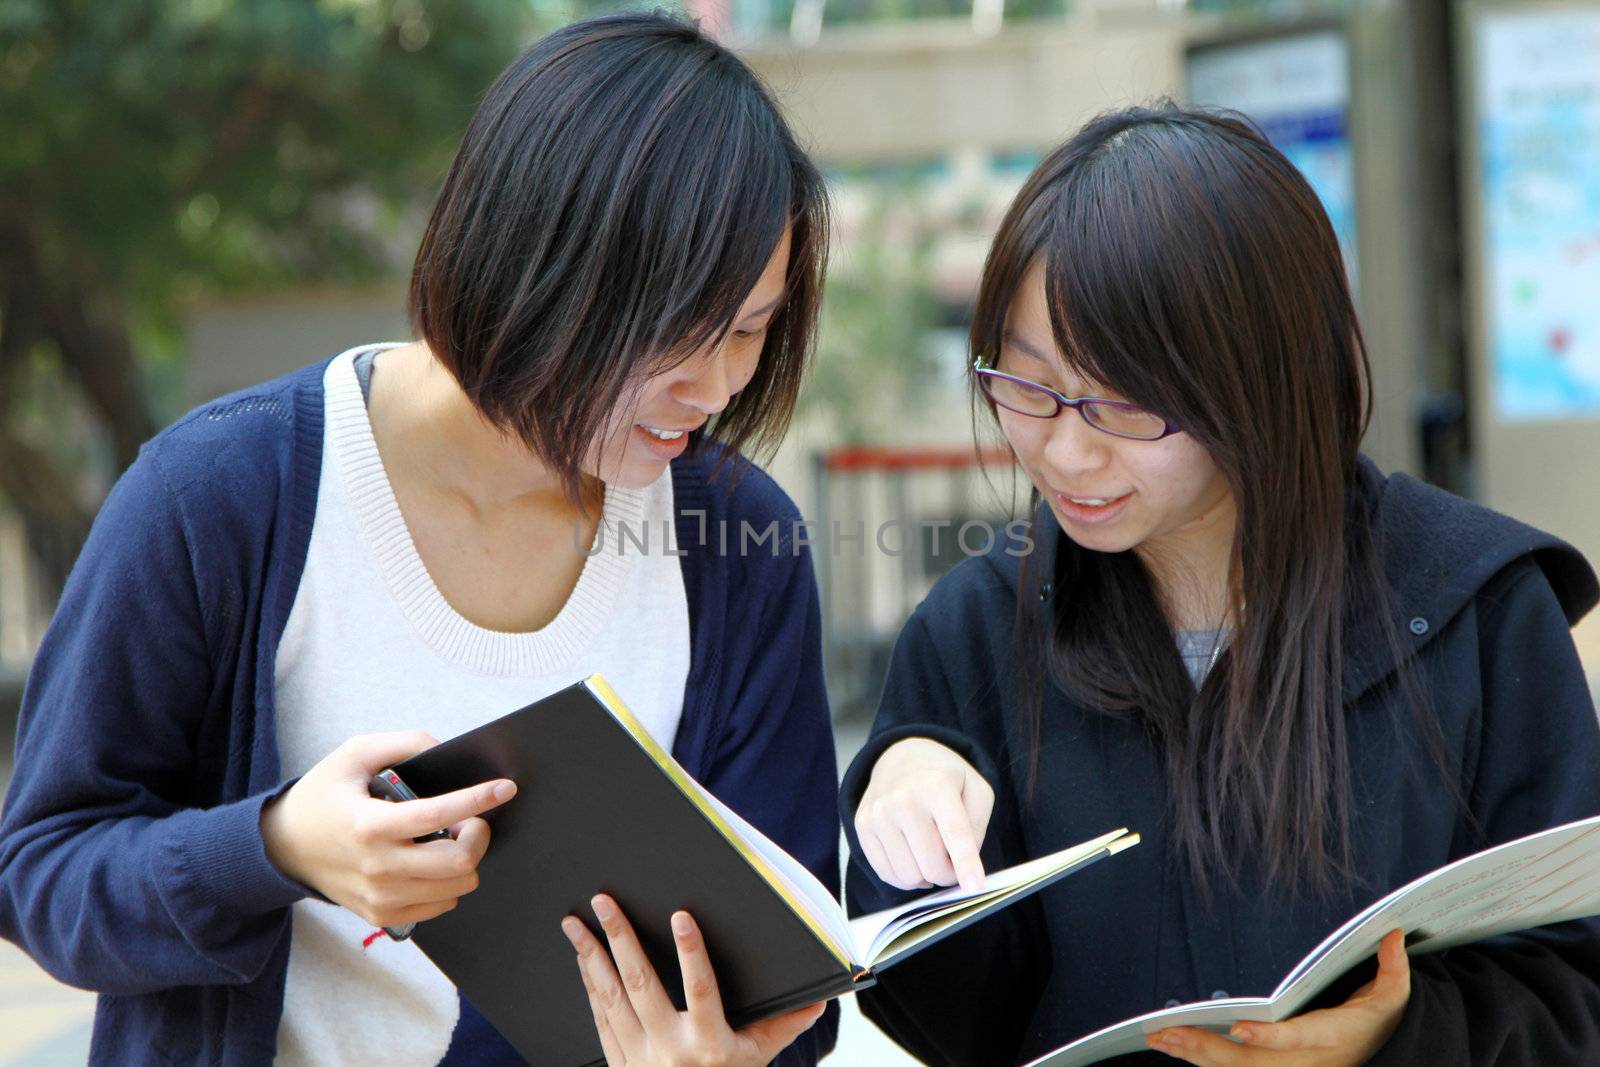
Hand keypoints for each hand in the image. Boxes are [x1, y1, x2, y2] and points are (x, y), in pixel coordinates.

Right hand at [260, 730, 515, 928]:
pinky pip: (441, 905)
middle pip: (458, 862)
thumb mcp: (355, 753)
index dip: (477, 800)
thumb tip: (447, 749)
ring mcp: (380, 897)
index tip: (506, 788)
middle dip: (478, 834)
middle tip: (471, 820)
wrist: (284, 846)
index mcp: (368, 825)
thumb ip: (405, 745)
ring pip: (457, 887)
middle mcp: (376, 867)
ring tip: (448, 839)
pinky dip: (449, 883)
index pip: (436, 816)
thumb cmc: (324, 795)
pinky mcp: (382, 915)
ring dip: (466, 859)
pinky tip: (433, 862)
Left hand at [562, 894, 826, 1066]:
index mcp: (710, 1043)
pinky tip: (582, 959)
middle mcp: (670, 1049)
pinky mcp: (619, 1063)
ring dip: (591, 958)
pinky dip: (591, 987)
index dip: (692, 954)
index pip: (702, 991)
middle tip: (604, 902)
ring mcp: (639, 1057)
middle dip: (621, 940)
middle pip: (642, 987)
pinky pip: (601, 1019)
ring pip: (612, 999)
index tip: (681, 916)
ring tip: (575, 924)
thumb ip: (784, 1025)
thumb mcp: (759, 1057)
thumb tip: (820, 999)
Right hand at [853, 737, 993, 891]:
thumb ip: (978, 826)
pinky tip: (912, 857)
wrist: (902, 757)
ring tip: (931, 855)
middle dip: (949, 874)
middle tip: (953, 862)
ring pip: (909, 876)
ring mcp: (878, 814)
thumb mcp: (976, 789)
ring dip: (926, 876)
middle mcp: (903, 799)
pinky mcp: (863, 826)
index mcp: (937, 785)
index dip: (966, 863)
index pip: (954, 833)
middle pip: (932, 866)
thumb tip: (962, 865)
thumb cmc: (944, 778)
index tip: (974, 886)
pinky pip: (886, 874)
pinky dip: (905, 876)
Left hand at [1147, 929, 1411, 1066]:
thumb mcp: (1394, 999)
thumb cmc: (1378, 1024)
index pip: (1296, 1039)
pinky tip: (1173, 1046)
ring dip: (1195, 1055)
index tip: (1240, 1029)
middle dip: (1208, 1048)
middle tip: (1169, 1032)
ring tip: (1159, 1039)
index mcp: (1330, 1038)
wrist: (1383, 1059)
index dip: (1268, 1037)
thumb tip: (1395, 934)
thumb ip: (1394, 970)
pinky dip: (1202, 1059)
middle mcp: (1302, 1061)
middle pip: (1250, 1062)